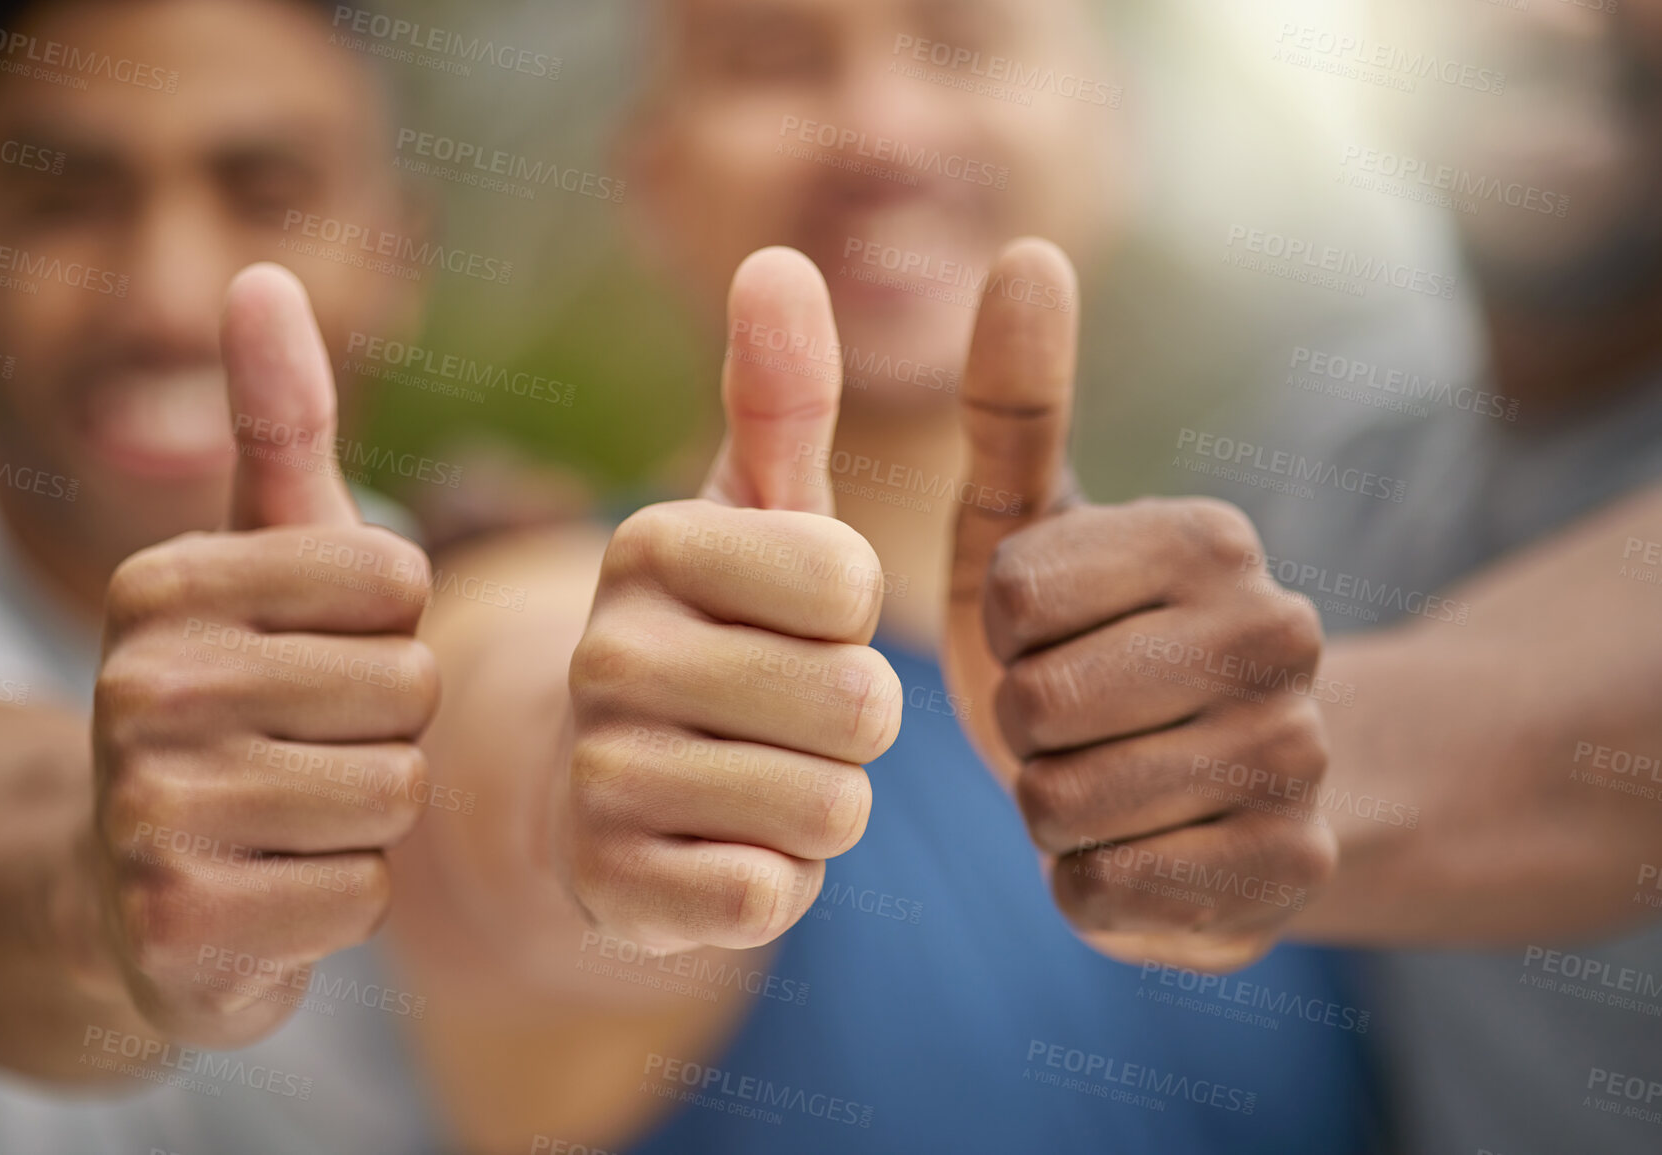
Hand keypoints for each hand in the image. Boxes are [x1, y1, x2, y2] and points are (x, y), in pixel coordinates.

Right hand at [93, 265, 438, 1046]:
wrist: (138, 880)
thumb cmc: (242, 693)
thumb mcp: (260, 555)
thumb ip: (279, 422)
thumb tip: (263, 272)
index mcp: (162, 584)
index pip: (395, 583)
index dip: (391, 628)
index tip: (323, 650)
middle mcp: (137, 687)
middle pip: (406, 690)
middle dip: (390, 727)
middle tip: (313, 742)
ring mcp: (148, 811)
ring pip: (394, 793)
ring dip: (374, 810)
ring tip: (296, 806)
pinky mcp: (179, 924)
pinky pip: (364, 893)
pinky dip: (343, 893)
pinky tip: (277, 881)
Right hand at [562, 248, 900, 951]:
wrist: (601, 795)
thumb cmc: (713, 639)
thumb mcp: (753, 516)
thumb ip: (779, 396)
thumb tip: (782, 258)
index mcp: (649, 544)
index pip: (853, 583)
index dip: (855, 619)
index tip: (795, 623)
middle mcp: (607, 652)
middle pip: (860, 703)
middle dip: (854, 724)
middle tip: (781, 718)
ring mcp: (599, 777)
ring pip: (832, 806)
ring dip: (824, 807)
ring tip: (755, 782)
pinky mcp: (612, 888)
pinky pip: (772, 894)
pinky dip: (776, 882)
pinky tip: (720, 852)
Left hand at [943, 239, 1334, 971]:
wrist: (1202, 778)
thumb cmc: (1084, 637)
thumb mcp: (1028, 517)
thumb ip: (1016, 398)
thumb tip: (1028, 250)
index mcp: (1212, 538)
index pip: (1012, 600)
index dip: (998, 634)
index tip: (1046, 633)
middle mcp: (1279, 637)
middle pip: (1041, 711)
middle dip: (1021, 729)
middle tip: (1072, 720)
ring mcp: (1298, 759)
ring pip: (1068, 810)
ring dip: (1050, 806)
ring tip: (1101, 779)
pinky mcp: (1292, 871)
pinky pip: (1107, 893)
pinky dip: (1087, 881)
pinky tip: (1132, 848)